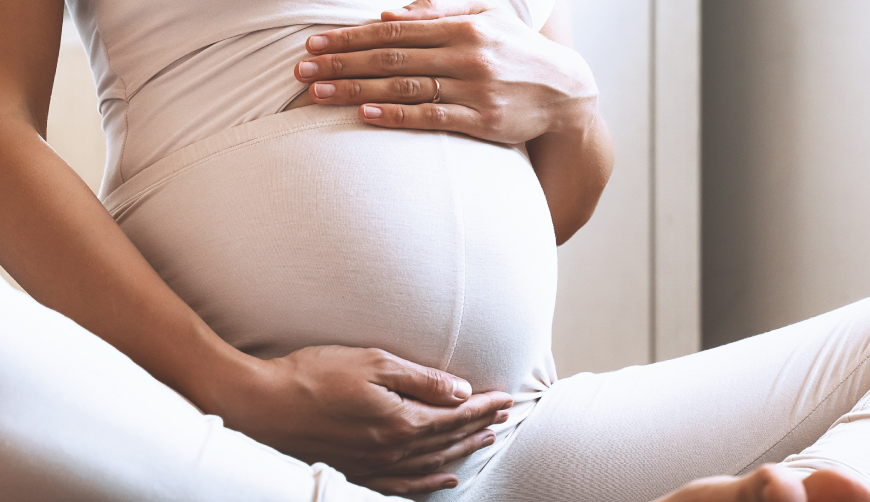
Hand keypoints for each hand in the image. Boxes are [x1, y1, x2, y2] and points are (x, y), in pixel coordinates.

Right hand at [208, 345, 512, 494]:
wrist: (259, 407)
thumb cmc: (312, 376)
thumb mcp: (371, 363)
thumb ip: (420, 380)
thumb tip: (462, 393)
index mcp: (401, 422)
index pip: (456, 414)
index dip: (484, 406)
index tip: (507, 397)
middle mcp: (393, 452)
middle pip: (449, 440)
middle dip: (479, 426)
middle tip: (505, 417)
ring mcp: (375, 469)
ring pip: (432, 464)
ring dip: (462, 451)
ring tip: (486, 441)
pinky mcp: (356, 477)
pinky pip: (404, 487)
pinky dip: (430, 483)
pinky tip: (445, 479)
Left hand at [294, 0, 599, 143]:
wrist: (568, 93)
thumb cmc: (518, 52)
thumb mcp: (487, 17)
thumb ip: (439, 13)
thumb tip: (388, 12)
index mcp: (463, 26)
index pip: (394, 30)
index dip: (350, 37)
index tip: (314, 44)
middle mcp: (467, 54)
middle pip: (391, 57)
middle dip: (341, 63)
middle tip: (301, 70)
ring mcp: (474, 89)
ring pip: (403, 87)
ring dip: (355, 89)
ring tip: (317, 95)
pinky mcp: (482, 121)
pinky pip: (431, 117)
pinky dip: (395, 116)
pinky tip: (363, 114)